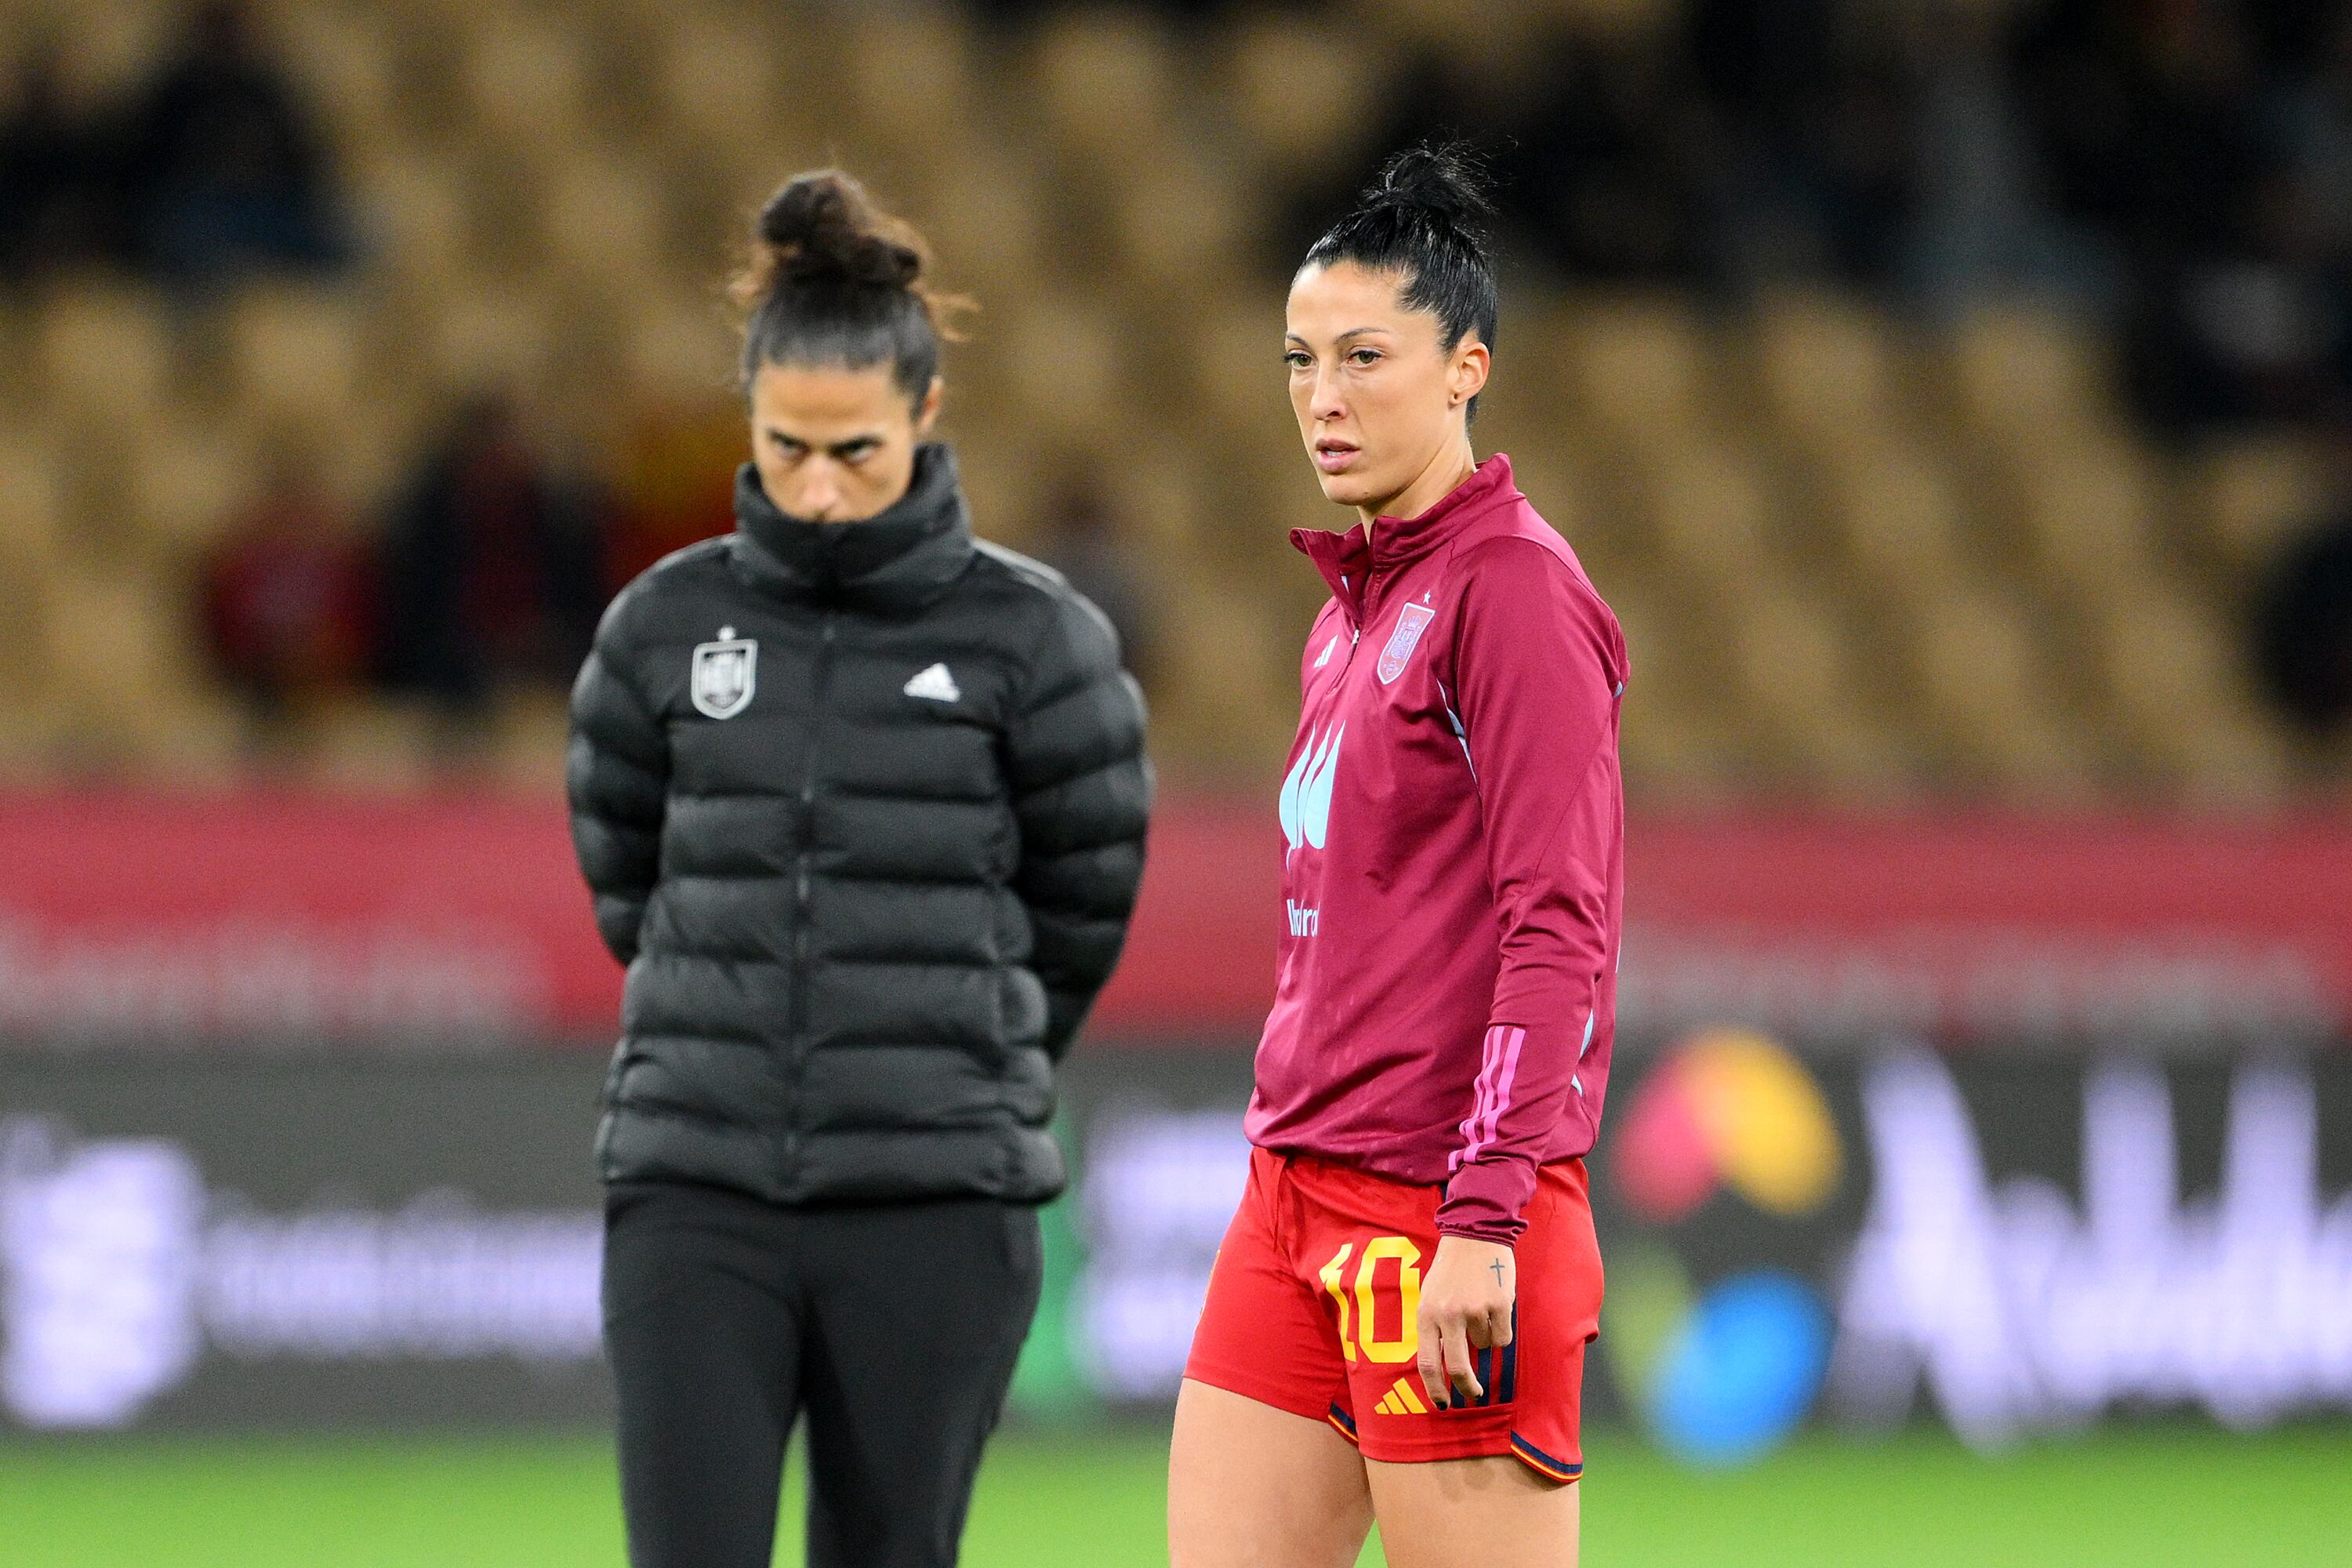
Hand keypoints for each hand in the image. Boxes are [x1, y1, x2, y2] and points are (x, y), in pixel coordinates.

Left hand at [1415, 1234, 1513, 1410]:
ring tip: (1480, 1308)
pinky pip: (1502, 1336)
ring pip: (1484, 1346)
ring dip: (1485, 1337)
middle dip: (1467, 1387)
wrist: (1474, 1234)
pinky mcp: (1499, 1304)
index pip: (1427, 1363)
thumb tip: (1440, 1366)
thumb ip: (1434, 1327)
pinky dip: (1501, 1328)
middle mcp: (1449, 1315)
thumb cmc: (1450, 1269)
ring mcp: (1475, 1310)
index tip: (1443, 1404)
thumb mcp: (1430, 1296)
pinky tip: (1495, 1305)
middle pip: (1457, 1367)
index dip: (1435, 1389)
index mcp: (1427, 1314)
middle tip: (1474, 1393)